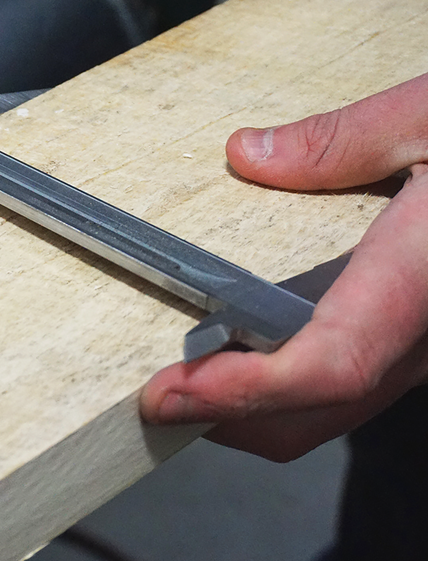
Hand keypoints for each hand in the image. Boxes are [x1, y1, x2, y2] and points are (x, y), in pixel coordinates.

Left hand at [141, 74, 427, 460]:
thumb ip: (341, 142)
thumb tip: (248, 155)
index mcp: (423, 276)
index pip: (327, 362)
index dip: (242, 391)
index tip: (170, 394)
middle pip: (319, 411)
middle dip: (229, 419)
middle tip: (158, 399)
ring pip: (336, 411)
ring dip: (254, 412)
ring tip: (189, 383)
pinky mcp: (422, 338)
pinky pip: (353, 387)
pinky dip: (289, 393)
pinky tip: (249, 359)